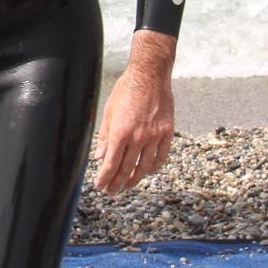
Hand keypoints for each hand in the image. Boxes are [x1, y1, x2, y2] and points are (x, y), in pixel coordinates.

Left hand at [92, 32, 176, 194]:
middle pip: (127, 168)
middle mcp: (138, 137)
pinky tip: (146, 171)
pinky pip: (161, 156)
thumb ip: (105, 136)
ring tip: (127, 186)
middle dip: (117, 183)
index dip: (105, 178)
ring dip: (134, 179)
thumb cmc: (125, 90)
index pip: (111, 163)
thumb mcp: (109, 111)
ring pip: (144, 166)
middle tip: (111, 191)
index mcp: (120, 132)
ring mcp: (155, 136)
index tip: (100, 186)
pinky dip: (153, 167)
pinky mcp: (167, 132)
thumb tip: (100, 157)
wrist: (149, 75)